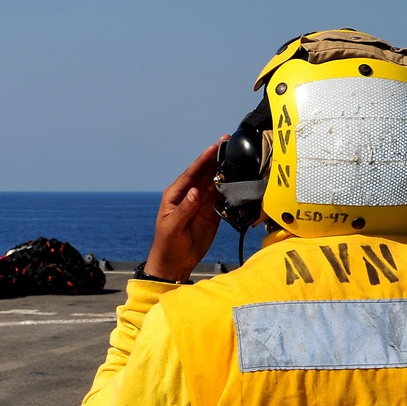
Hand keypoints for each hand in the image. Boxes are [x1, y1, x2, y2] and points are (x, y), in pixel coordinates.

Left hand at [143, 138, 225, 281]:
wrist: (175, 263)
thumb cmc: (167, 244)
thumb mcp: (172, 227)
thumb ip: (185, 209)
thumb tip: (195, 191)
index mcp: (176, 194)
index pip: (191, 173)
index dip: (203, 160)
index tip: (214, 147)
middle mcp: (190, 195)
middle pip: (205, 173)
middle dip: (216, 158)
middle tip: (229, 142)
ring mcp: (201, 203)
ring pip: (215, 183)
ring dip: (225, 171)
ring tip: (237, 157)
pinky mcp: (212, 213)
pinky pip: (222, 197)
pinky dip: (230, 189)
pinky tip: (239, 180)